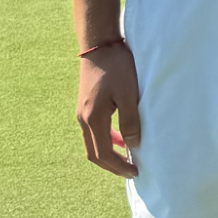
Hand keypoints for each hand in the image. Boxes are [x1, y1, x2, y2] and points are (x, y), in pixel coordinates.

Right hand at [77, 43, 141, 176]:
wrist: (100, 45)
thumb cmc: (117, 67)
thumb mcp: (129, 94)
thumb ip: (130, 121)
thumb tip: (133, 145)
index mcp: (93, 118)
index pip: (103, 153)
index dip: (118, 166)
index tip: (135, 171)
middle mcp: (83, 119)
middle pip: (94, 153)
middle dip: (112, 165)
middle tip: (131, 171)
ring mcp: (82, 112)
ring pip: (92, 143)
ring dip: (109, 153)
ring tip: (128, 158)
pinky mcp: (86, 106)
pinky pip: (93, 131)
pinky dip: (106, 140)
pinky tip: (121, 138)